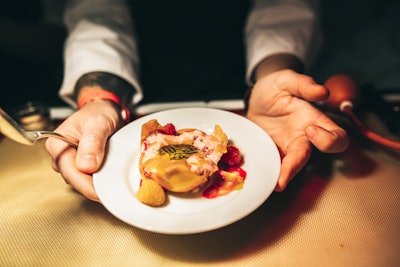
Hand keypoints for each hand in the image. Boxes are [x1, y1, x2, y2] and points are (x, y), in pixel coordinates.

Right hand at [45, 100, 122, 201]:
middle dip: (95, 189)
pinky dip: (103, 182)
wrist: (104, 109)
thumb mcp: (98, 122)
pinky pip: (91, 180)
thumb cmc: (99, 112)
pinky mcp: (82, 168)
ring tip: (117, 188)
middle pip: (76, 181)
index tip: (104, 194)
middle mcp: (61, 157)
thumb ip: (92, 142)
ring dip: (100, 186)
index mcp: (57, 145)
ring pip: (84, 183)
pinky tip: (115, 183)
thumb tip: (85, 166)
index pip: (70, 172)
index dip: (87, 186)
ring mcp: (71, 164)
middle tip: (116, 194)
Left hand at [246, 69, 348, 190]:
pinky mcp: (271, 152)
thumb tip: (322, 92)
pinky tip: (262, 178)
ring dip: (283, 176)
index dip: (327, 138)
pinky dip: (269, 173)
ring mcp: (286, 147)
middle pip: (310, 158)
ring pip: (292, 167)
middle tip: (286, 166)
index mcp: (313, 120)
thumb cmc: (275, 88)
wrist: (255, 97)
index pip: (335, 136)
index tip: (309, 129)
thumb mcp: (285, 79)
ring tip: (275, 184)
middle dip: (298, 166)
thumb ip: (303, 84)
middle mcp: (303, 137)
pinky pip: (274, 166)